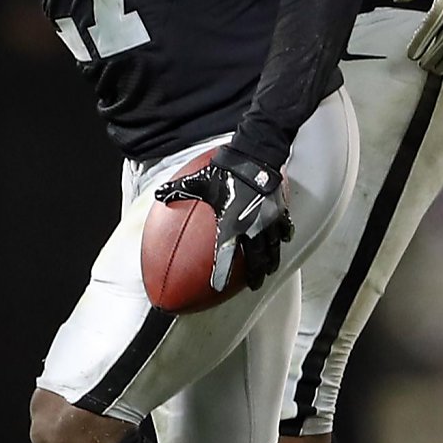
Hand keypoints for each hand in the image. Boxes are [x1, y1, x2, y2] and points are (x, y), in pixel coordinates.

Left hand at [153, 146, 292, 292]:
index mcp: (229, 224)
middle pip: (256, 259)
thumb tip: (159, 194)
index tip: (217, 286)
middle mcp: (251, 227)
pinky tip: (283, 241)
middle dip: (255, 275)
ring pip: (272, 248)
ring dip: (270, 261)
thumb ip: (179, 191)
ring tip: (269, 270)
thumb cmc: (225, 171)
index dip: (221, 273)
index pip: (225, 255)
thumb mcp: (198, 183)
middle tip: (253, 285)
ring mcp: (267, 221)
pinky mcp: (279, 211)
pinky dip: (283, 238)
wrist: (254, 156)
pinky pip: (283, 229)